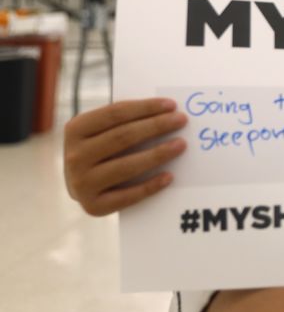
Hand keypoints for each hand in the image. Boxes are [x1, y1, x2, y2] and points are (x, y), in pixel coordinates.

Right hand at [64, 98, 187, 215]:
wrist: (80, 184)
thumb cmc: (101, 149)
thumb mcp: (102, 129)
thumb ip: (125, 119)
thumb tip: (166, 110)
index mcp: (75, 129)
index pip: (115, 113)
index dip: (145, 107)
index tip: (172, 105)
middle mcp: (74, 156)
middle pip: (122, 137)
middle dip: (156, 126)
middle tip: (181, 120)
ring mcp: (81, 183)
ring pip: (126, 166)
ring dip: (157, 154)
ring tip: (181, 145)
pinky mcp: (93, 206)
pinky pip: (127, 196)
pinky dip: (150, 186)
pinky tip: (169, 176)